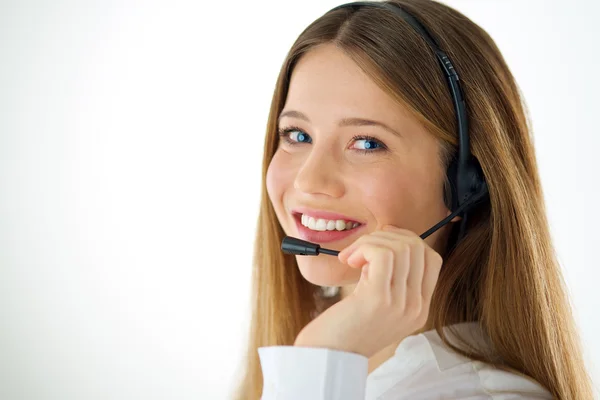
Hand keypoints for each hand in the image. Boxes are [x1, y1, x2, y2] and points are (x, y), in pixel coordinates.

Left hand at [293, 225, 442, 358]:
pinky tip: (348, 260)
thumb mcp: (377, 303)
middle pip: (417, 248)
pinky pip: (382, 254)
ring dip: (370, 241)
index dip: (406, 240)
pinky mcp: (379, 299)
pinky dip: (364, 247)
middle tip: (360, 248)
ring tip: (351, 257)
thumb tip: (386, 237)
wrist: (327, 356)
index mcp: (419, 309)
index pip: (431, 259)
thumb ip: (390, 278)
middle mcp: (416, 308)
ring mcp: (401, 304)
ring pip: (401, 247)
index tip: (380, 242)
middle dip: (386, 236)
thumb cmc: (344, 327)